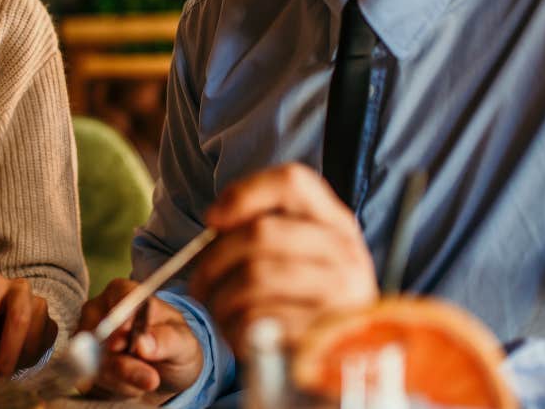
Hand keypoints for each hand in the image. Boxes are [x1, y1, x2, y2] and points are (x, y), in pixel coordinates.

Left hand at [0, 272, 57, 378]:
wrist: (1, 322)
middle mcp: (18, 288)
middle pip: (19, 318)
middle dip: (8, 352)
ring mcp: (39, 303)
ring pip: (34, 336)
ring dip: (17, 359)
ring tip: (2, 369)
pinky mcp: (51, 322)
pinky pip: (43, 346)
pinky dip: (27, 360)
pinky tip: (15, 360)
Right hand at [77, 279, 202, 404]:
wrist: (163, 373)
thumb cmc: (174, 347)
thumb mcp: (183, 344)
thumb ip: (167, 340)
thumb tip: (143, 343)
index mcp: (124, 292)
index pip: (117, 298)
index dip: (120, 320)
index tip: (124, 344)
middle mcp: (99, 310)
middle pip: (100, 333)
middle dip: (123, 362)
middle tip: (150, 379)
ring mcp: (86, 336)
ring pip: (93, 360)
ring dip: (122, 379)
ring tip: (146, 379)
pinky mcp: (81, 362)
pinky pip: (89, 377)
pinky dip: (113, 387)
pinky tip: (130, 386)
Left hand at [191, 162, 376, 355]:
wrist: (337, 363)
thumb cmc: (303, 305)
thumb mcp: (299, 258)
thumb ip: (265, 231)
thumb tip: (216, 220)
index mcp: (337, 224)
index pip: (293, 182)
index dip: (244, 193)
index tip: (212, 219)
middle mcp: (346, 252)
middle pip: (261, 232)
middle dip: (214, 258)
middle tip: (199, 282)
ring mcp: (340, 293)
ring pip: (254, 275)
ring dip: (220, 296)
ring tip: (217, 309)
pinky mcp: (323, 334)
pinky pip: (259, 318)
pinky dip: (234, 326)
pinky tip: (237, 333)